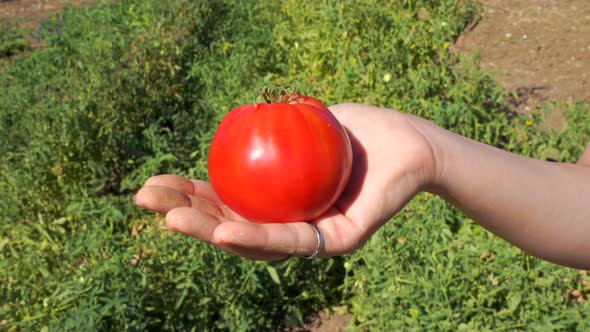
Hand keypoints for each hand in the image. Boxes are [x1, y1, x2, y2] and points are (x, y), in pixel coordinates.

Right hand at [134, 103, 435, 259]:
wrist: (410, 141)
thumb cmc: (357, 130)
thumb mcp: (302, 120)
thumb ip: (266, 128)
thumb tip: (229, 126)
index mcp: (277, 200)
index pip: (225, 201)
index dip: (187, 195)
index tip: (153, 185)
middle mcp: (289, 223)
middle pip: (230, 225)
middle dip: (184, 216)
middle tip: (144, 202)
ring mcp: (313, 238)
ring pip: (253, 242)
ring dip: (209, 232)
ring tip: (172, 219)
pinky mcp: (339, 242)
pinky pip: (294, 242)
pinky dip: (256, 238)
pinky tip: (223, 231)